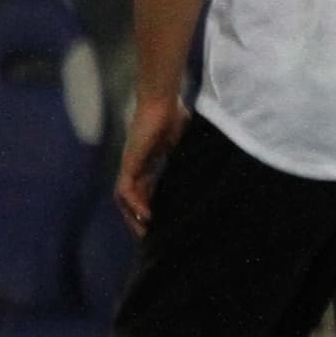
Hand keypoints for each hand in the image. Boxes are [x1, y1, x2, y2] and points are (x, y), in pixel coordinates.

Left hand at [115, 94, 188, 232]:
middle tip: (151, 236)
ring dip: (133, 216)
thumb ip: (187, 156)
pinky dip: (135, 204)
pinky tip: (147, 216)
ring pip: (124, 199)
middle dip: (139, 218)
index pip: (145, 190)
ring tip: (147, 232)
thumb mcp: (183, 144)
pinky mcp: (129, 162)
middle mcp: (136, 164)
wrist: (163, 100)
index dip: (151, 206)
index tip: (161, 222)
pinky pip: (126, 190)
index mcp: (148, 160)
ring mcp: (131, 164)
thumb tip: (211, 167)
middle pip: (131, 198)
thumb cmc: (175, 114)